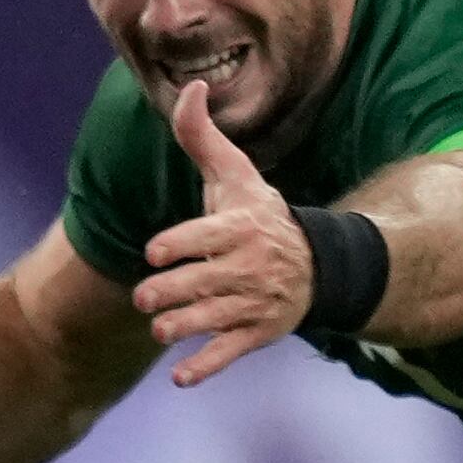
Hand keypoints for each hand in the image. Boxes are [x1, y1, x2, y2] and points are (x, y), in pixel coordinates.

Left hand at [134, 80, 313, 386]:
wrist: (319, 263)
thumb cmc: (260, 212)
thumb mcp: (235, 173)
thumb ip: (202, 135)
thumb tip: (189, 85)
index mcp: (239, 227)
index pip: (206, 236)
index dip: (179, 244)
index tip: (153, 251)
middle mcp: (249, 267)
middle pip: (206, 281)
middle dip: (174, 291)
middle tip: (143, 297)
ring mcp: (255, 302)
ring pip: (216, 318)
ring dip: (187, 327)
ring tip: (159, 329)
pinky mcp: (259, 332)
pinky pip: (232, 352)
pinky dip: (207, 366)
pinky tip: (180, 377)